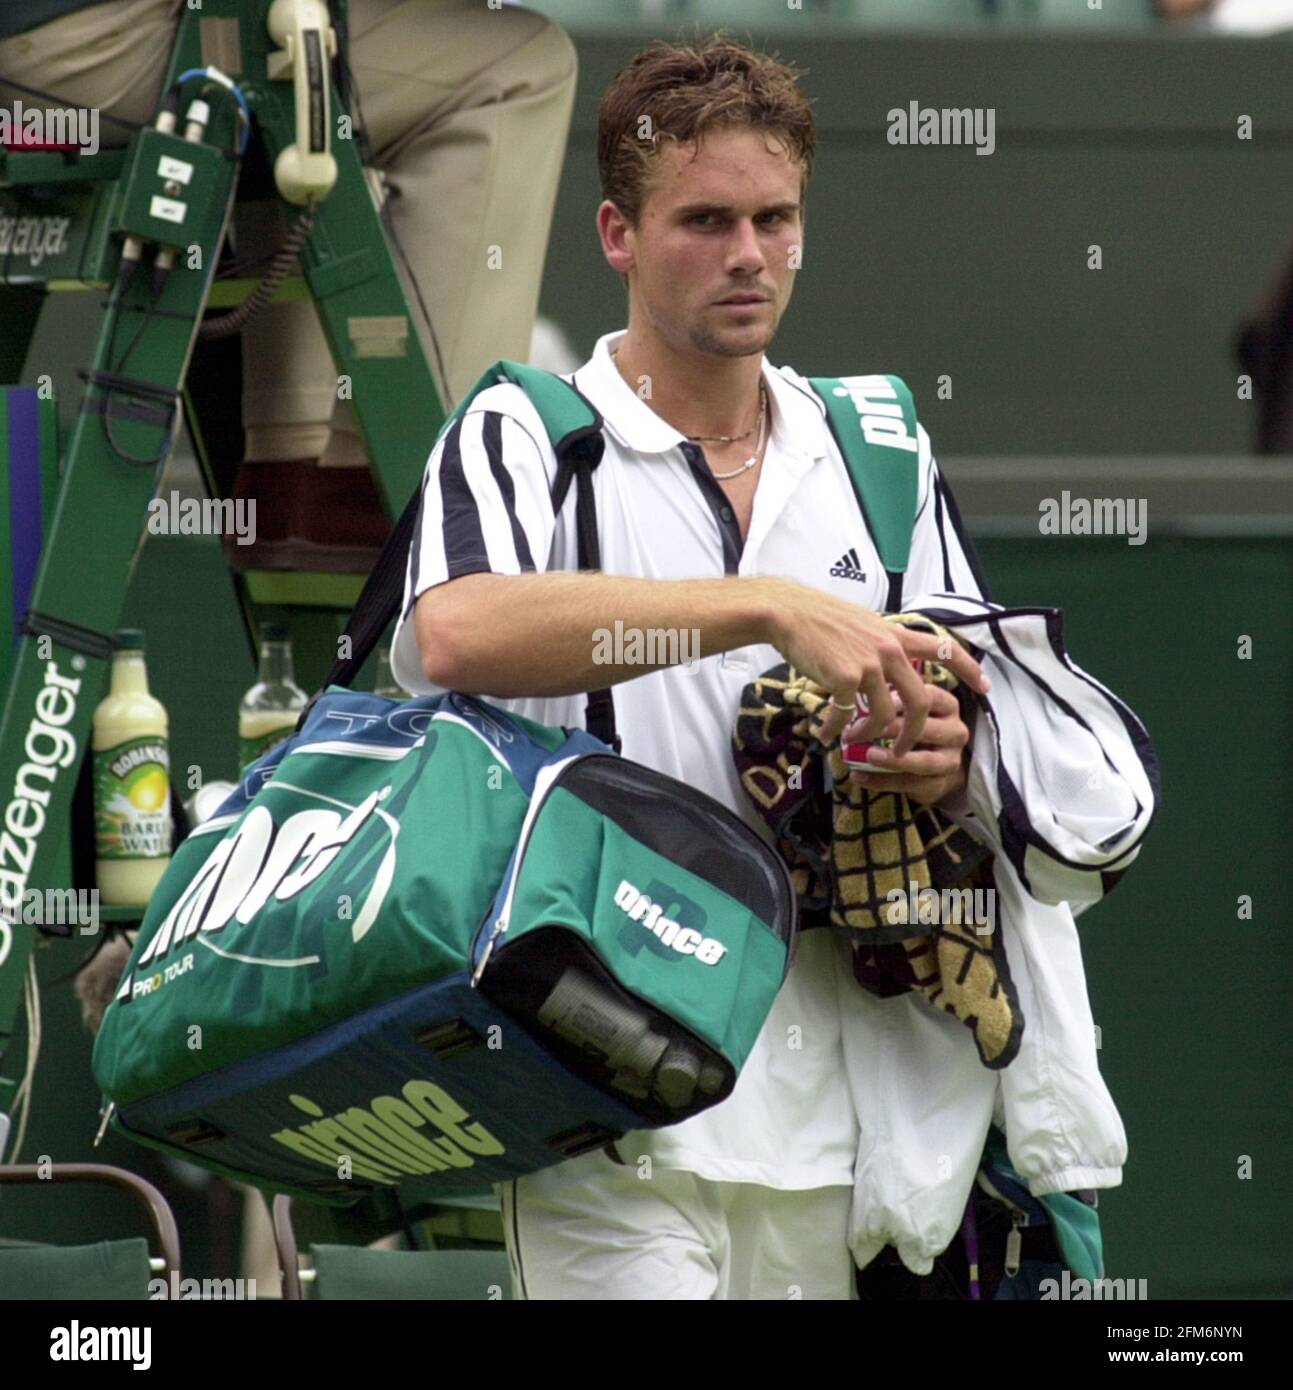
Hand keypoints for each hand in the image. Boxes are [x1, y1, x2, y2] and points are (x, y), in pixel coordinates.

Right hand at [760, 578, 989, 756]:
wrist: (788, 613)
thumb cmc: (819, 618)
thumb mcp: (862, 624)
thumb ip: (881, 643)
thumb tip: (889, 661)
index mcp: (896, 636)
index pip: (944, 650)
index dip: (968, 669)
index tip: (985, 686)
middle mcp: (889, 650)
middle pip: (920, 701)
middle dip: (913, 734)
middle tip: (902, 751)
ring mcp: (868, 664)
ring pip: (884, 716)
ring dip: (869, 737)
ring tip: (854, 742)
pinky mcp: (844, 678)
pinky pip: (846, 716)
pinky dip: (836, 731)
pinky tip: (826, 734)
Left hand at [844, 683, 970, 807]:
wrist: (934, 766)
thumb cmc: (913, 729)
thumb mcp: (907, 712)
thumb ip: (890, 706)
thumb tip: (859, 701)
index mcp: (948, 707)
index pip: (930, 697)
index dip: (903, 701)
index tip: (878, 703)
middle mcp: (955, 731)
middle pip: (927, 730)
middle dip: (894, 730)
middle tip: (866, 730)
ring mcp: (951, 760)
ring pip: (924, 761)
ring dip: (893, 760)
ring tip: (867, 756)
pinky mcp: (940, 783)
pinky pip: (911, 784)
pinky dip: (882, 781)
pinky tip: (859, 776)